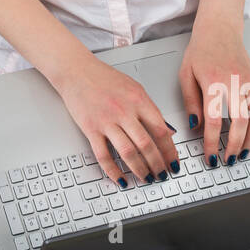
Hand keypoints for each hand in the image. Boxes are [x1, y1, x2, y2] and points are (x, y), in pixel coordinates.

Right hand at [55, 52, 178, 187]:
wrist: (76, 71)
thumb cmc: (104, 78)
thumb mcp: (134, 87)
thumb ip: (150, 109)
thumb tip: (167, 130)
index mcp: (138, 100)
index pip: (161, 131)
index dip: (170, 151)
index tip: (174, 163)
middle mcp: (124, 111)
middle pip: (147, 145)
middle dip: (158, 165)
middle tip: (162, 175)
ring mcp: (106, 121)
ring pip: (128, 152)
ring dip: (140, 170)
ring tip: (146, 179)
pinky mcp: (90, 129)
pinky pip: (103, 155)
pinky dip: (113, 171)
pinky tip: (120, 178)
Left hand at [178, 18, 249, 167]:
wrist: (221, 29)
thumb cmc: (201, 50)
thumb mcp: (186, 74)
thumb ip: (191, 101)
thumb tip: (195, 126)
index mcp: (214, 82)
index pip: (214, 120)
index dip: (212, 142)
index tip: (210, 157)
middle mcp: (236, 83)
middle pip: (240, 122)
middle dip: (235, 145)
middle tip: (229, 160)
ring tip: (243, 154)